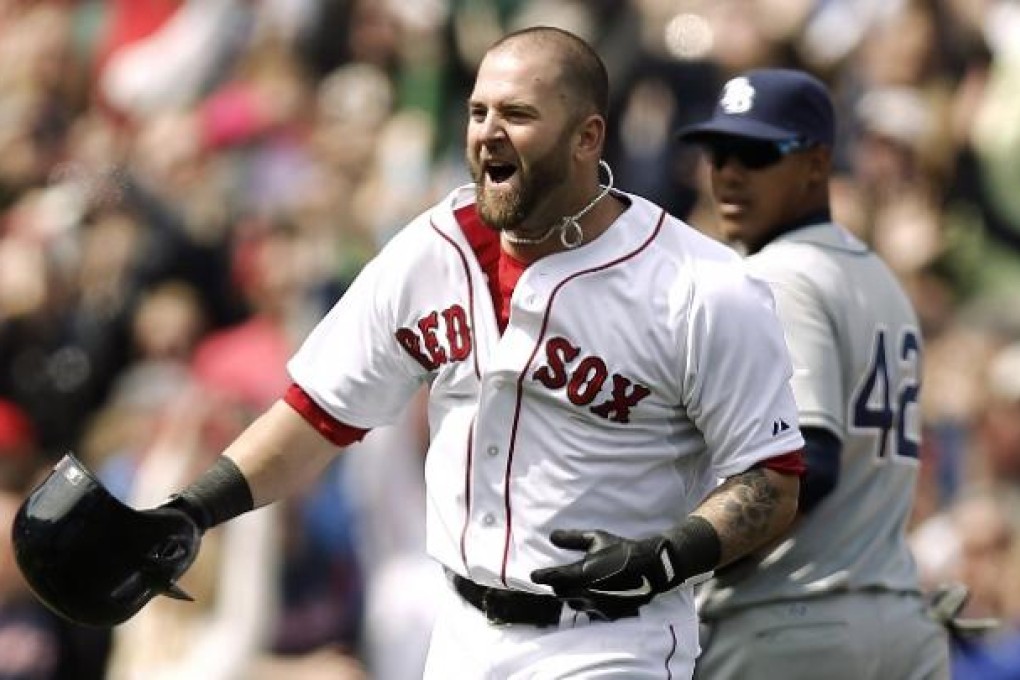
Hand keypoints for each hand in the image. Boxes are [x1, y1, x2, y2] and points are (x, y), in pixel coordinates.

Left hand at [530, 529, 679, 620]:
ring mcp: (597, 607)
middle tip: (558, 579)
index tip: (534, 575)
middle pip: (560, 594)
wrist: (649, 568)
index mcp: (580, 574)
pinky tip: (594, 595)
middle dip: (558, 586)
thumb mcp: (596, 538)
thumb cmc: (621, 550)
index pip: (553, 578)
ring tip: (577, 586)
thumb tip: (552, 536)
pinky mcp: (608, 614)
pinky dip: (589, 604)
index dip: (541, 576)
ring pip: (574, 604)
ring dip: (572, 596)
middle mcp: (585, 593)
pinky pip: (591, 612)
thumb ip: (572, 539)